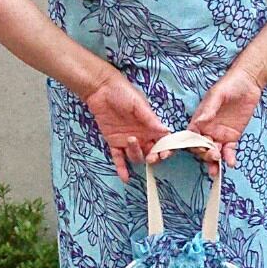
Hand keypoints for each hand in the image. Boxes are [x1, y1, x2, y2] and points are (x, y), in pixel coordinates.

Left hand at [83, 69, 171, 183]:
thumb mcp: (138, 104)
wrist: (100, 89)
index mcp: (150, 126)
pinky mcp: (113, 143)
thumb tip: (166, 131)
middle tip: (151, 156)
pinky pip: (119, 159)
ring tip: (130, 140)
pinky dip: (122, 169)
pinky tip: (125, 178)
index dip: (165, 149)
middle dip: (152, 157)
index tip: (164, 154)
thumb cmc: (122, 92)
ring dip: (136, 154)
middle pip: (150, 152)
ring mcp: (127, 141)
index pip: (162, 141)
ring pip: (136, 156)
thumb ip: (150, 119)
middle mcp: (141, 135)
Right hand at [186, 64, 264, 170]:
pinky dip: (229, 158)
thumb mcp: (217, 95)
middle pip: (202, 148)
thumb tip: (198, 122)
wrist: (248, 83)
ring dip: (214, 162)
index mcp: (199, 120)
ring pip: (214, 153)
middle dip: (205, 155)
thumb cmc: (229, 85)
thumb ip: (208, 109)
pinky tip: (231, 163)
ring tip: (216, 170)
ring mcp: (220, 135)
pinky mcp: (233, 137)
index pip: (191, 137)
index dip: (192, 145)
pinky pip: (229, 151)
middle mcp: (207, 129)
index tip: (198, 149)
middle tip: (213, 156)